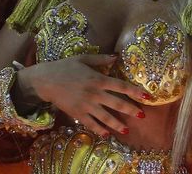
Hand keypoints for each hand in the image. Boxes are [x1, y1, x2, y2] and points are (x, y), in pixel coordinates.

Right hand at [18, 54, 147, 136]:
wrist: (45, 80)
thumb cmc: (65, 67)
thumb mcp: (83, 59)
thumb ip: (101, 59)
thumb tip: (116, 57)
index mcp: (98, 79)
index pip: (120, 86)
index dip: (134, 91)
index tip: (146, 96)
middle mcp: (94, 94)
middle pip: (117, 104)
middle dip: (130, 110)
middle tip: (142, 115)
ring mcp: (86, 105)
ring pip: (106, 117)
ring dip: (118, 124)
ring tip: (127, 130)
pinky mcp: (78, 114)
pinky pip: (91, 124)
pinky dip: (100, 130)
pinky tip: (107, 134)